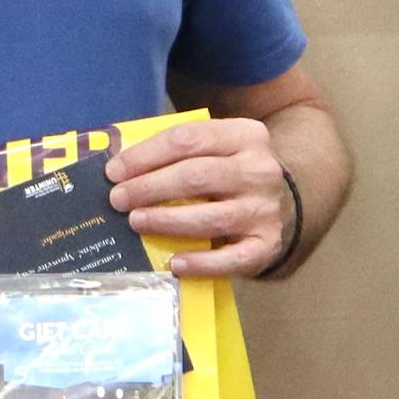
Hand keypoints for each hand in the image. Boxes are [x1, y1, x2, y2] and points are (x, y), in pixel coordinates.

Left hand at [108, 118, 290, 277]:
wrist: (284, 202)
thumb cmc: (229, 173)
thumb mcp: (214, 149)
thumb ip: (176, 152)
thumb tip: (118, 169)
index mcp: (244, 135)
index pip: (188, 138)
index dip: (146, 155)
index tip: (114, 171)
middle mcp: (259, 170)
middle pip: (198, 175)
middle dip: (151, 187)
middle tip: (118, 199)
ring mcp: (265, 209)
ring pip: (211, 217)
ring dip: (167, 220)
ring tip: (135, 222)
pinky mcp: (267, 245)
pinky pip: (231, 259)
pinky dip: (201, 263)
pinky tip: (174, 263)